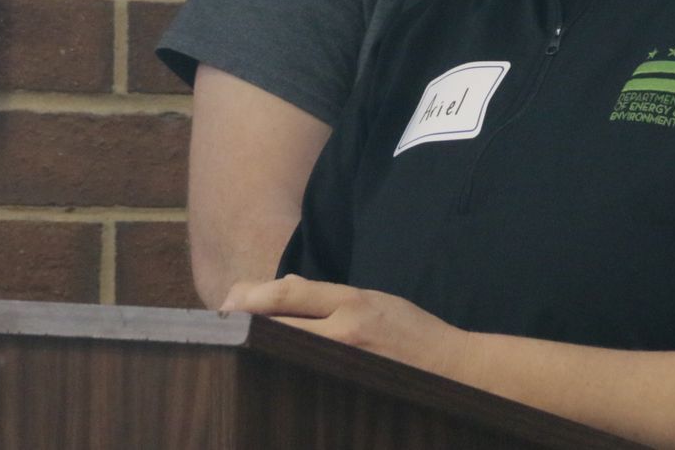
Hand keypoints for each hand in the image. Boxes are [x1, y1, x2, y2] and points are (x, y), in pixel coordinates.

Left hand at [220, 275, 470, 378]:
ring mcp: (345, 363)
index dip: (249, 296)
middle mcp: (345, 331)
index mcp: (353, 302)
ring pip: (283, 352)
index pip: (286, 293)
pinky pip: (300, 379)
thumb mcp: (376, 300)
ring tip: (234, 350)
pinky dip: (279, 373)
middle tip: (219, 329)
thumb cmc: (414, 334)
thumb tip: (283, 286)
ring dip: (254, 349)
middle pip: (276, 324)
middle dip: (242, 324)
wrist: (455, 371)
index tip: (228, 302)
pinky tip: (266, 374)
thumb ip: (330, 296)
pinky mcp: (347, 388)